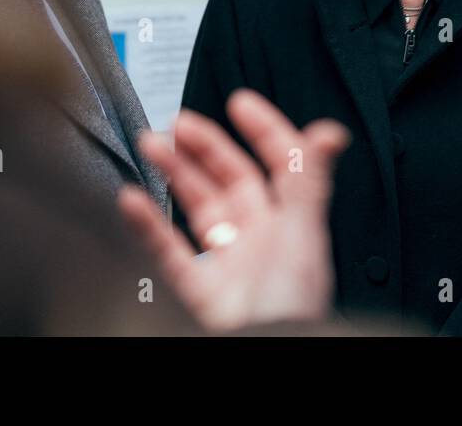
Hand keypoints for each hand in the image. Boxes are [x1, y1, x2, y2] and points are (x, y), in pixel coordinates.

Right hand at [117, 89, 350, 331]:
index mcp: (293, 230)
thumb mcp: (303, 240)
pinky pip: (166, 252)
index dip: (264, 132)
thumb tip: (330, 132)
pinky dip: (146, 223)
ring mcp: (226, 270)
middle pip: (232, 183)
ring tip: (151, 144)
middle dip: (206, 147)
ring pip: (197, 210)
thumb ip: (309, 183)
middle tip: (180, 121)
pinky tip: (131, 198)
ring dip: (174, 173)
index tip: (241, 102)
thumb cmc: (288, 314)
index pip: (280, 169)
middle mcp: (260, 246)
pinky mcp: (194, 296)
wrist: (260, 360)